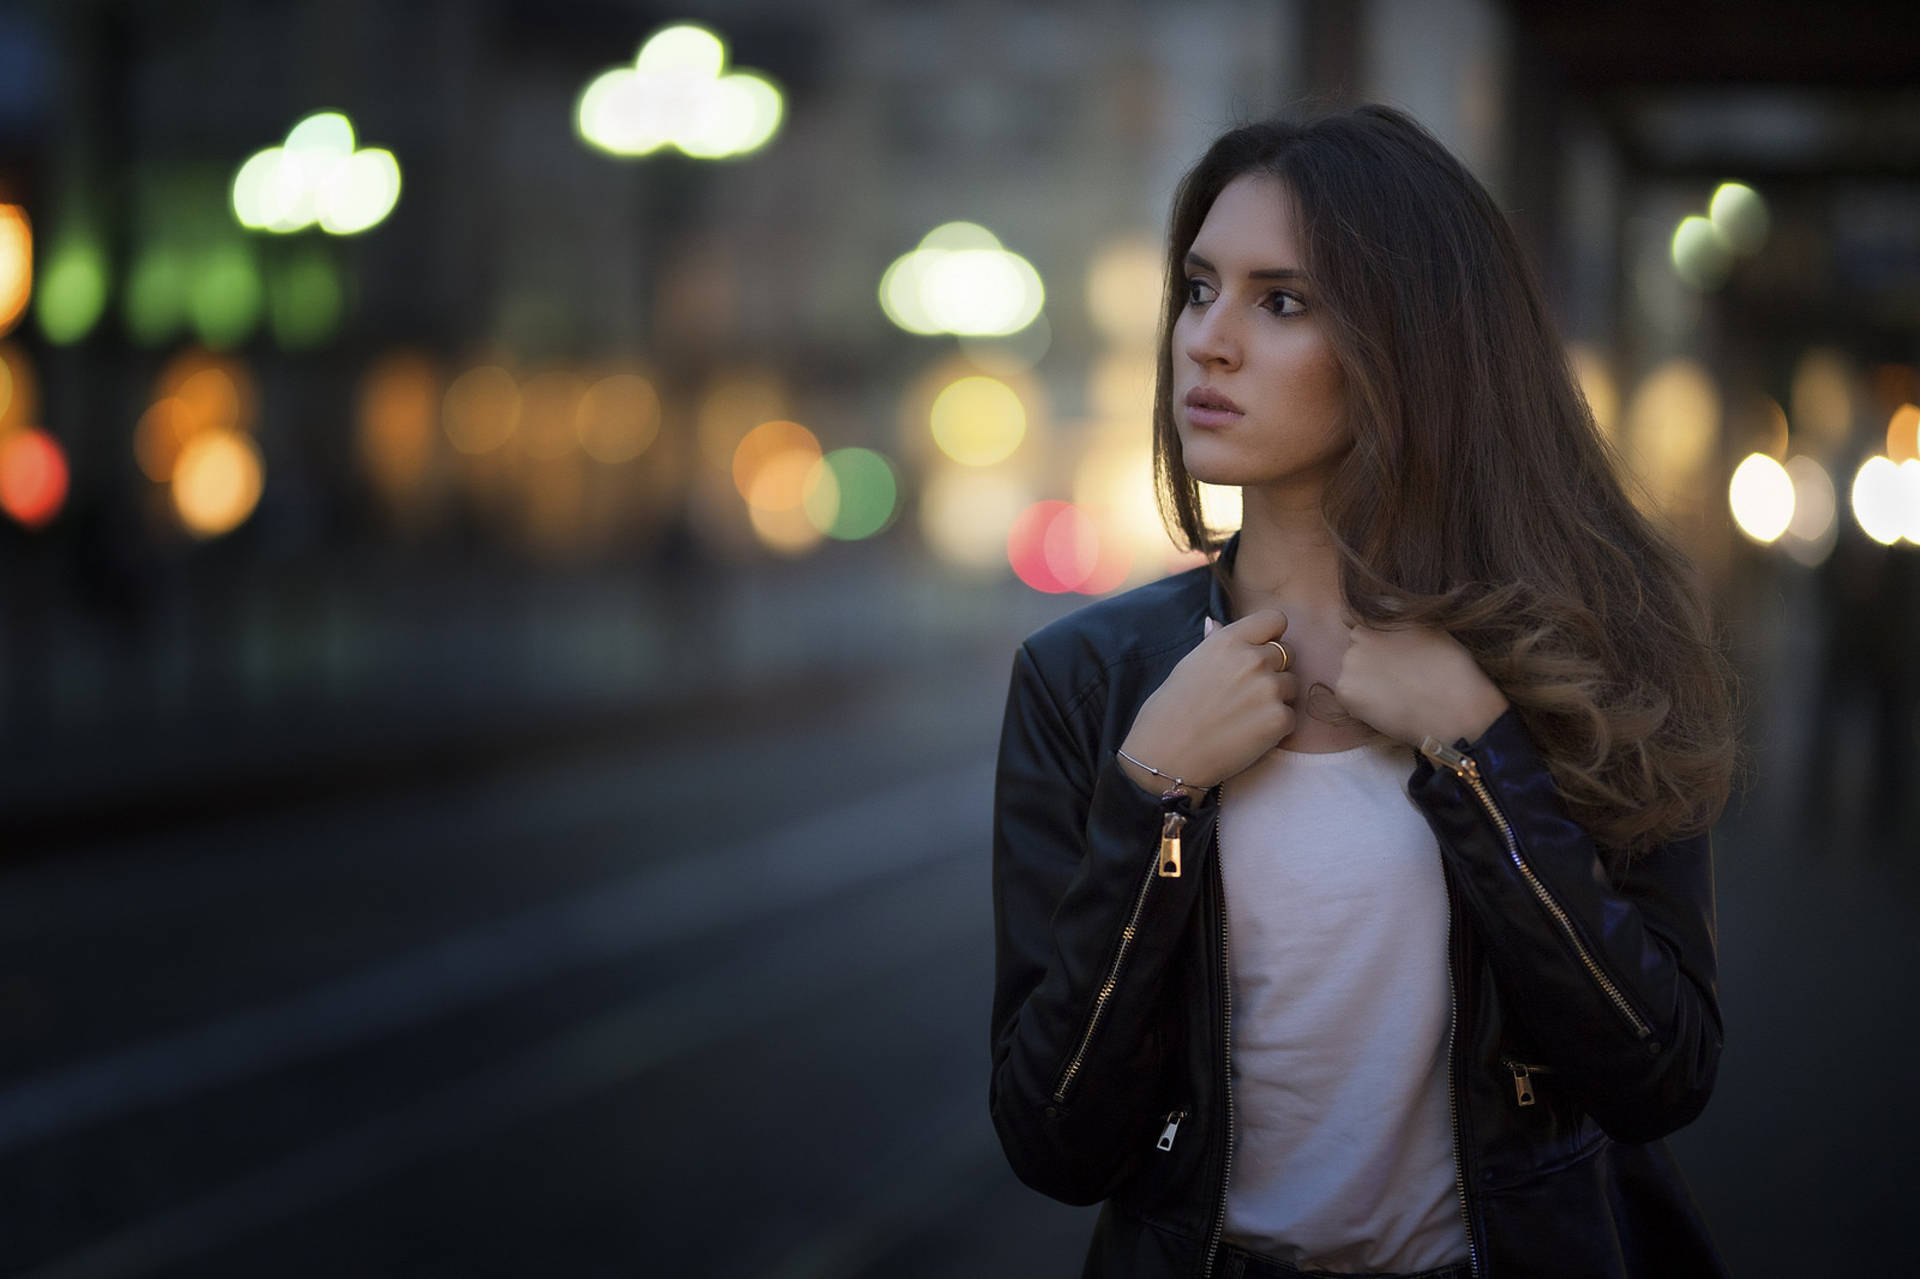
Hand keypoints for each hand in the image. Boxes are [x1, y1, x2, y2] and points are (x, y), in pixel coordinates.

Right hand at [1119, 608, 1298, 792]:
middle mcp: (1253, 659)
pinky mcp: (1279, 720)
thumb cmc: (1170, 710)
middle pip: (1288, 653)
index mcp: (1229, 640)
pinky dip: (1276, 726)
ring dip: (1277, 698)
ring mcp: (1269, 689)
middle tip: (1247, 691)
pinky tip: (1248, 734)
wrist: (1166, 755)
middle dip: (1274, 668)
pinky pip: (1290, 716)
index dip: (1270, 636)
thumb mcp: (1189, 665)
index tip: (1259, 651)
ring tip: (1245, 715)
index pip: (1275, 620)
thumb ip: (1215, 643)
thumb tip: (1217, 623)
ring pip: (1292, 685)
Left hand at [1333, 622, 1509, 748]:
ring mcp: (1349, 663)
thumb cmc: (1450, 669)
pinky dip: (1361, 706)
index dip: (1375, 643)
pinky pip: (1347, 699)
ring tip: (1396, 696)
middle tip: (1399, 680)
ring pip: (1351, 676)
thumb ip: (1398, 616)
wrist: (1454, 708)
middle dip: (1370, 664)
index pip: (1356, 626)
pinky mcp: (1344, 691)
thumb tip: (1368, 616)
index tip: (1391, 658)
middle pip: (1355, 653)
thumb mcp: (1429, 627)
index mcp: (1379, 619)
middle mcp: (1358, 638)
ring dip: (1365, 685)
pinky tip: (1388, 709)